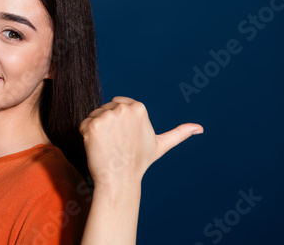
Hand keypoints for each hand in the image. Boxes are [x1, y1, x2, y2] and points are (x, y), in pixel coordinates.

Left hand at [79, 96, 203, 188]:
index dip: (117, 121)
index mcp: (138, 107)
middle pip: (105, 108)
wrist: (120, 179)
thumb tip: (200, 129)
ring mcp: (107, 116)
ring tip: (107, 145)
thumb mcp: (160, 145)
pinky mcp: (92, 125)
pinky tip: (97, 146)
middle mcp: (123, 108)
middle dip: (107, 124)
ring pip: (94, 115)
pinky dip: (86, 135)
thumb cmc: (139, 162)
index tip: (123, 136)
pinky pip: (84, 124)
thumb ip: (179, 133)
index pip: (117, 104)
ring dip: (96, 130)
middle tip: (115, 143)